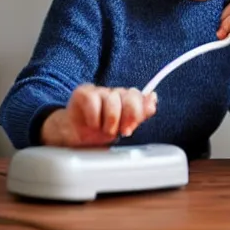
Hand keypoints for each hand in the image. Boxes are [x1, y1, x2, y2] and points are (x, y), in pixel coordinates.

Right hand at [41, 84, 156, 146]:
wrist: (77, 137)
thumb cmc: (101, 130)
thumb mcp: (124, 127)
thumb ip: (140, 114)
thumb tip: (152, 99)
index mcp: (127, 99)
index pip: (140, 97)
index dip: (138, 113)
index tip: (130, 127)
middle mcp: (115, 93)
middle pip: (130, 96)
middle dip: (126, 117)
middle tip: (119, 130)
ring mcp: (99, 91)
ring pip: (112, 100)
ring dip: (108, 121)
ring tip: (103, 129)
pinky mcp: (83, 93)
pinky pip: (93, 102)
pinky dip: (94, 118)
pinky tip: (91, 123)